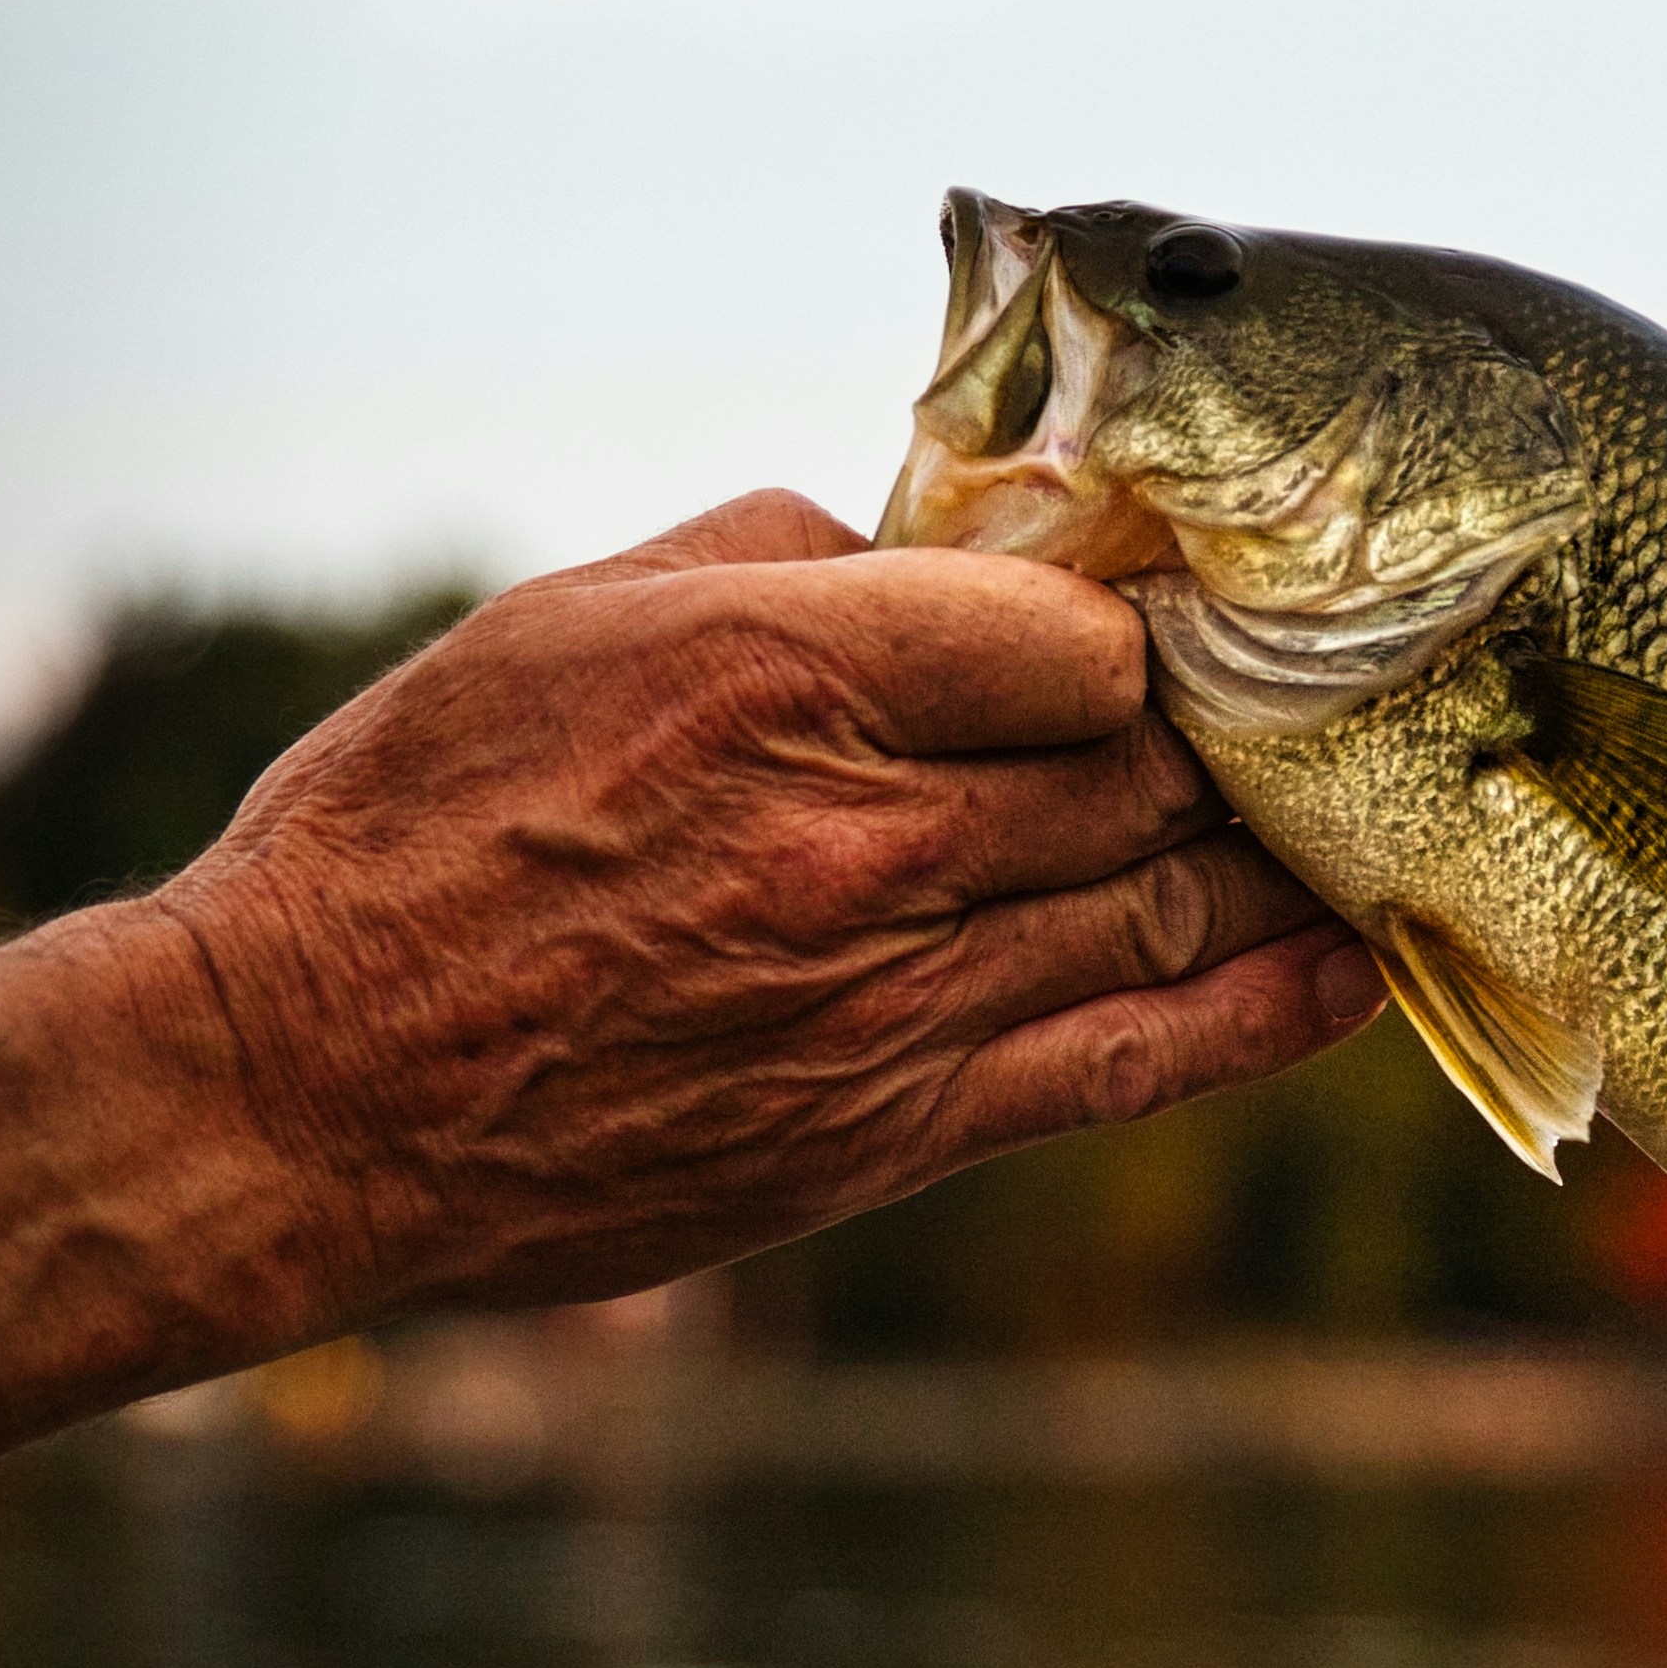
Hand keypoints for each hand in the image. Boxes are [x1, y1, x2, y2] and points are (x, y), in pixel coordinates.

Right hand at [155, 489, 1380, 1324]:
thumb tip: (915, 539)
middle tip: (1300, 704)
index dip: (1130, 623)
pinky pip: (1130, 1063)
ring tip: (1367, 815)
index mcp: (780, 674)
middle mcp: (864, 835)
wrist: (299, 1091)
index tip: (1156, 615)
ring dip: (1277, 859)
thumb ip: (765, 553)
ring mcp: (890, 995)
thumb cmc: (405, 833)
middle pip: (1142, 766)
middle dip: (1226, 731)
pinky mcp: (889, 1128)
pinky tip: (1353, 966)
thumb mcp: (562, 619)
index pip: (1072, 633)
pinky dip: (1261, 1013)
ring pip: (1163, 904)